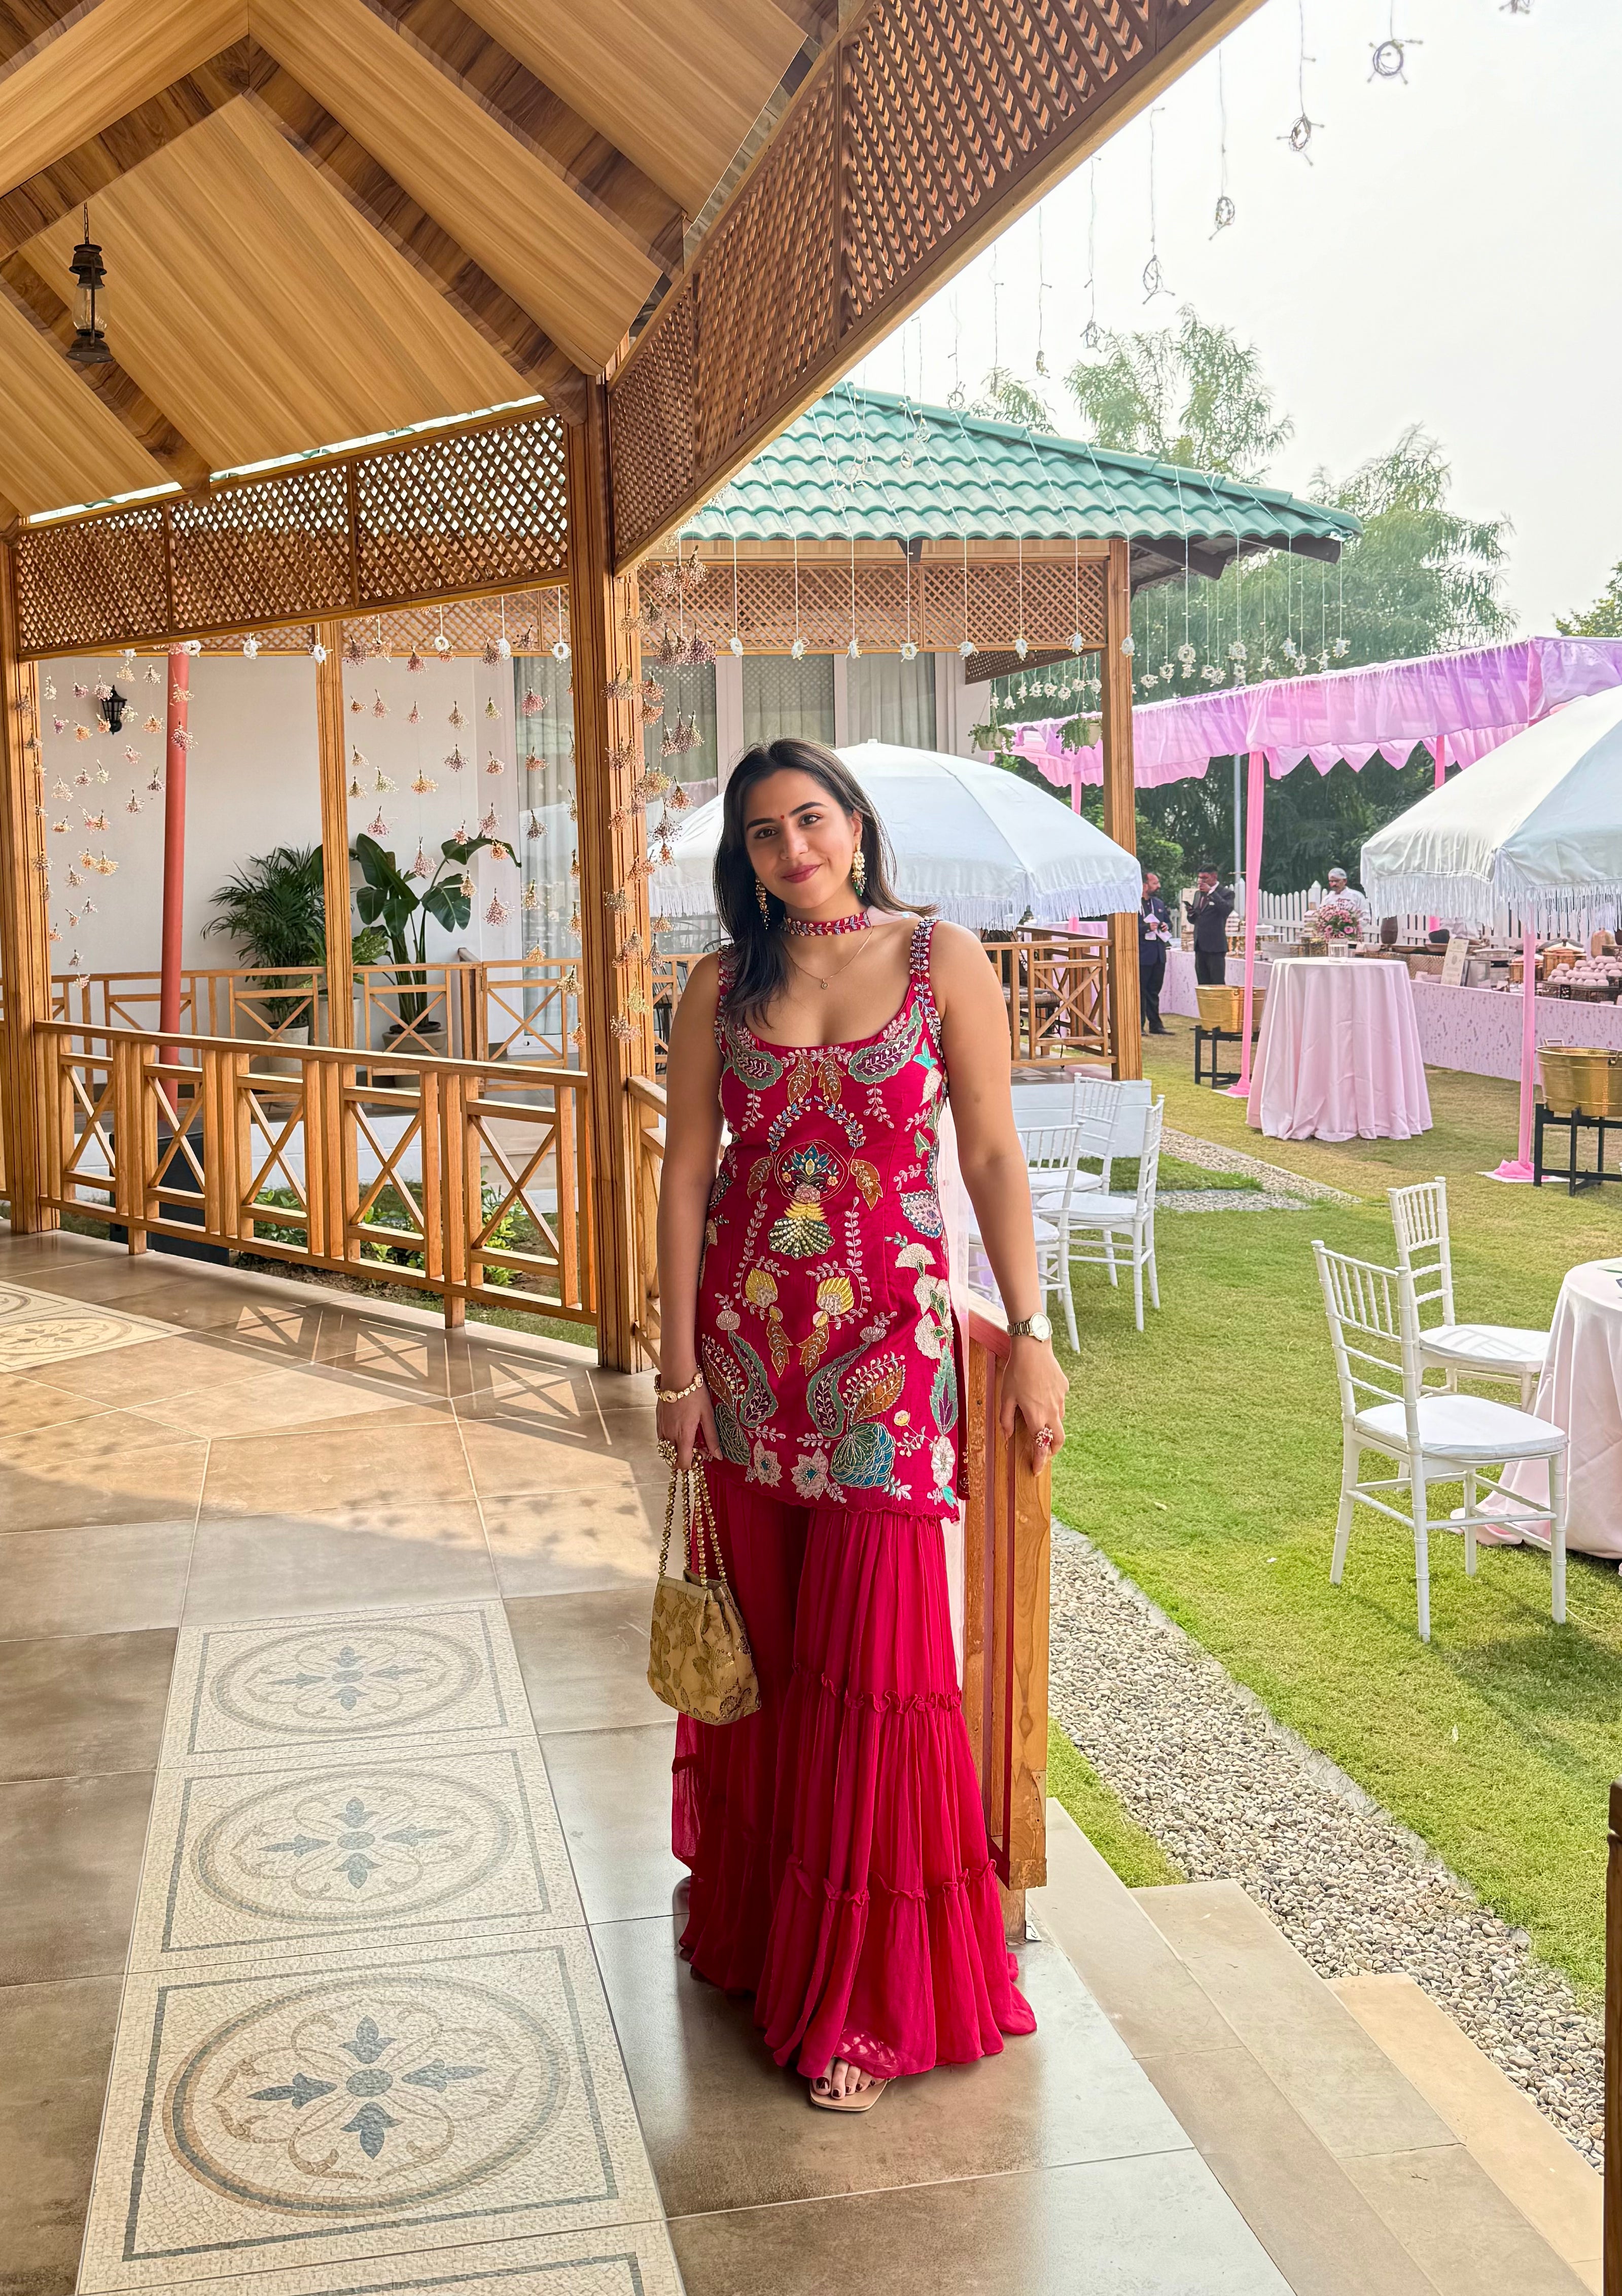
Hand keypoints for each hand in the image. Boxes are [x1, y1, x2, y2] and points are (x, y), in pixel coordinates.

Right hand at [656, 1376, 719, 1468]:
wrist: (677, 1374)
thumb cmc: (695, 1393)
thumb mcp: (708, 1415)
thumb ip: (712, 1437)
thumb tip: (718, 1456)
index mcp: (683, 1435)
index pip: (683, 1463)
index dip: (693, 1464)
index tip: (702, 1455)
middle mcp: (669, 1435)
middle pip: (672, 1460)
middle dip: (684, 1458)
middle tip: (697, 1447)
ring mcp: (661, 1428)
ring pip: (666, 1450)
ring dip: (676, 1450)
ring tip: (689, 1437)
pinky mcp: (658, 1420)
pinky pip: (661, 1438)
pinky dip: (670, 1440)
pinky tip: (680, 1429)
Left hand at [999, 1336, 1068, 1471]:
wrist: (1033, 1348)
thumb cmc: (1016, 1372)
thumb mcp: (1005, 1397)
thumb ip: (1005, 1419)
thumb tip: (1006, 1437)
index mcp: (1036, 1416)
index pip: (1040, 1446)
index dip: (1039, 1461)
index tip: (1036, 1470)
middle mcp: (1052, 1411)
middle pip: (1059, 1440)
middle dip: (1052, 1450)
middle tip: (1044, 1453)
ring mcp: (1060, 1399)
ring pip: (1059, 1420)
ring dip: (1051, 1427)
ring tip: (1039, 1421)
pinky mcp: (1064, 1388)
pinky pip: (1059, 1403)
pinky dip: (1052, 1407)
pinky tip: (1041, 1396)